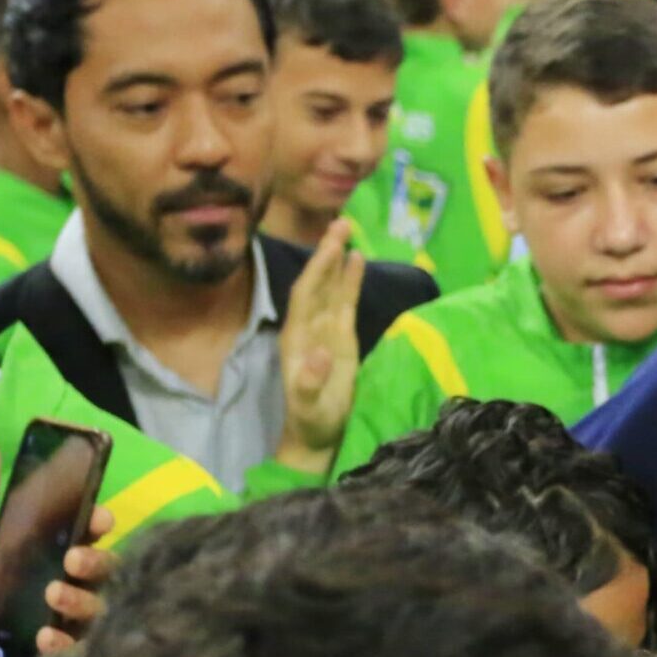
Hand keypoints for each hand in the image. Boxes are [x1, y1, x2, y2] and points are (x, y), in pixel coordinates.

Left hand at [0, 444, 118, 656]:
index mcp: (36, 562)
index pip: (86, 536)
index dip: (99, 524)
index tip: (98, 518)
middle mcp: (56, 592)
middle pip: (106, 571)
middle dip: (98, 560)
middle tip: (72, 559)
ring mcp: (61, 631)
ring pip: (101, 609)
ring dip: (82, 599)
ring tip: (52, 597)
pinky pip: (83, 651)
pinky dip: (67, 642)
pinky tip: (42, 640)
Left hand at [275, 219, 366, 474]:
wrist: (316, 433)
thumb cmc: (312, 420)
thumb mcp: (310, 406)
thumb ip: (312, 381)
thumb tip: (321, 353)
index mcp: (298, 338)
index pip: (306, 295)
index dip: (317, 270)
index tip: (331, 247)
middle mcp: (309, 327)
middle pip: (316, 283)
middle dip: (326, 253)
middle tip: (341, 223)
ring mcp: (325, 330)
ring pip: (331, 287)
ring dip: (337, 259)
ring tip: (348, 229)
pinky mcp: (342, 336)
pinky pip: (345, 302)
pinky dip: (350, 280)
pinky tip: (358, 260)